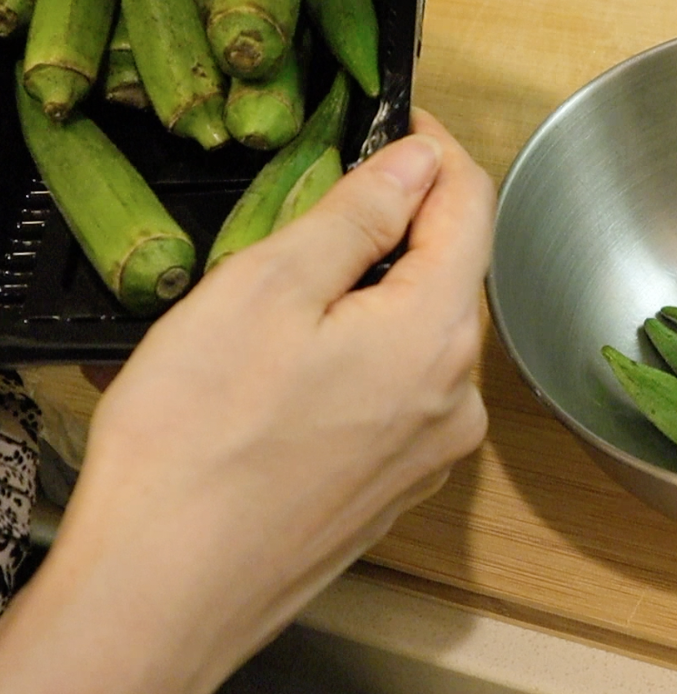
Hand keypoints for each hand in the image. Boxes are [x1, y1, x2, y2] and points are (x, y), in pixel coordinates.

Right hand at [0, 108, 494, 693]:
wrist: (165, 592)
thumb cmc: (199, 441)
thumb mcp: (268, 289)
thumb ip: (360, 215)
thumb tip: (419, 162)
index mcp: (437, 333)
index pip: (472, 207)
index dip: (439, 152)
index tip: (401, 123)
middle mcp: (458, 395)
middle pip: (453, 273)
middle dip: (406, 223)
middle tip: (330, 198)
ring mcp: (434, 449)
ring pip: (426, 334)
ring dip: (383, 292)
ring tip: (300, 287)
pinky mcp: (400, 485)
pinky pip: (405, 390)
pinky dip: (371, 353)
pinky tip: (301, 365)